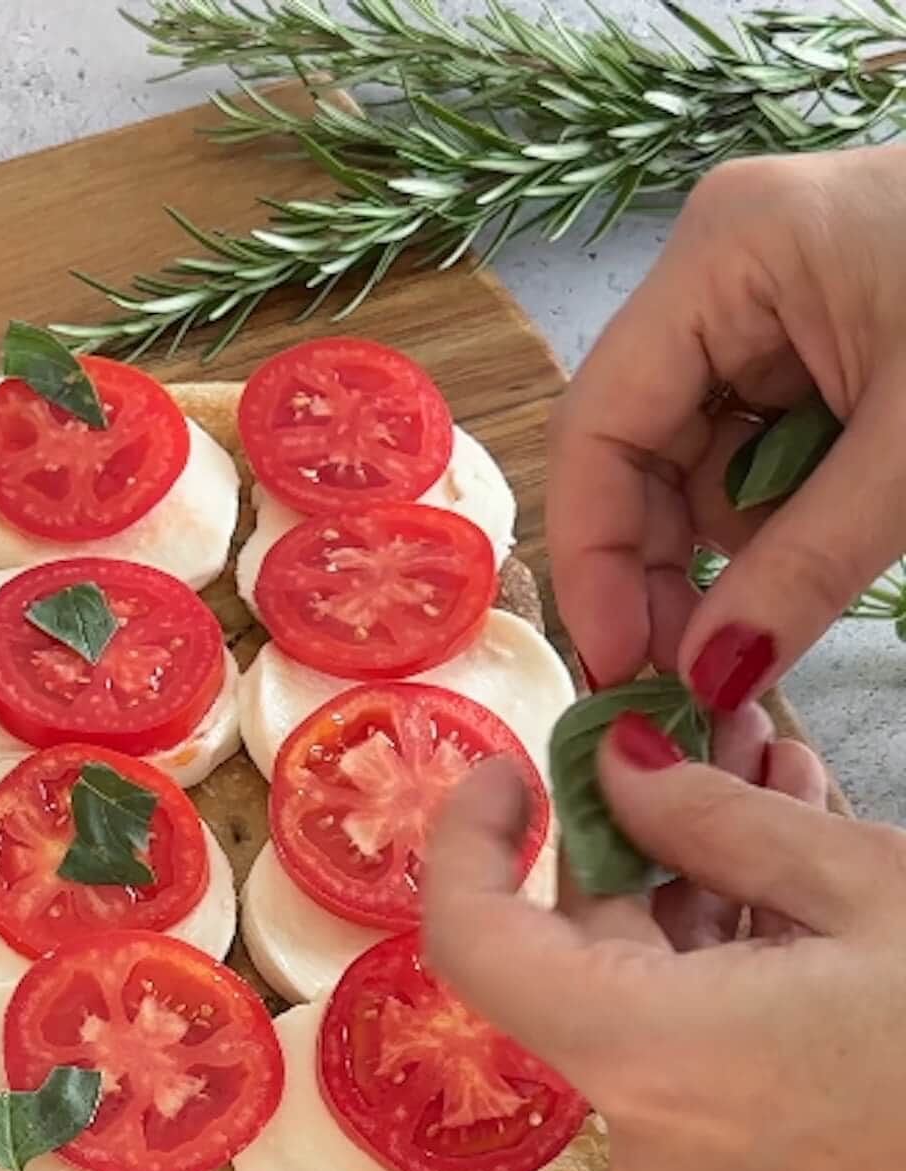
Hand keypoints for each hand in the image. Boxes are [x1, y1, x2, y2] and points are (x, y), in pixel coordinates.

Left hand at [424, 722, 905, 1170]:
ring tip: (773, 773)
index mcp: (647, 1058)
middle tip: (699, 732)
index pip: (475, 942)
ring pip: (642, 985)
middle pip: (573, 953)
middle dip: (629, 832)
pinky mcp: (744, 1165)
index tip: (508, 769)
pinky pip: (694, 1032)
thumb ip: (712, 818)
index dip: (466, 843)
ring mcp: (694, 1160)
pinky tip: (792, 858)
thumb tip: (612, 765)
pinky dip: (724, 946)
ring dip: (692, 876)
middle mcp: (644, 1129)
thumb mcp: (865, 890)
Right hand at [546, 144, 905, 706]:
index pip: (598, 425)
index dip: (593, 557)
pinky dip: (777, 523)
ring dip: (725, 556)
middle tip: (692, 676)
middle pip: (635, 450)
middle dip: (659, 570)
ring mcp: (766, 304)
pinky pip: (756, 453)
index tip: (619, 666)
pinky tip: (813, 558)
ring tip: (771, 620)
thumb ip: (806, 566)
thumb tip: (709, 679)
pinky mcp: (813, 339)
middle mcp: (722, 272)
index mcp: (726, 256)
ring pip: (694, 464)